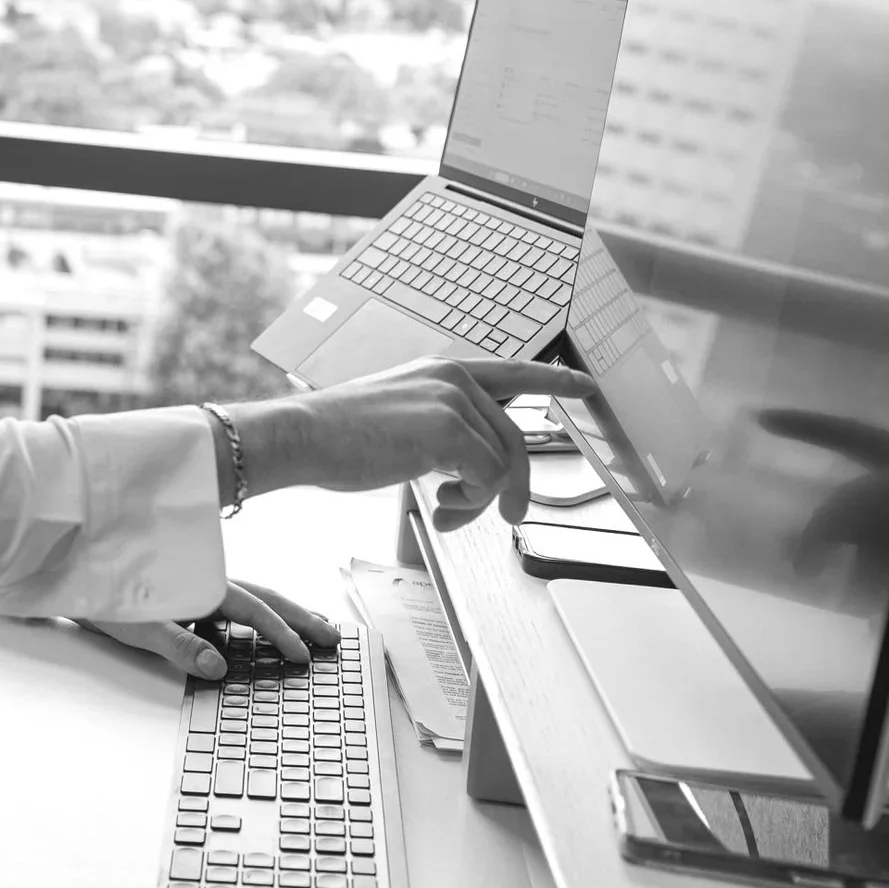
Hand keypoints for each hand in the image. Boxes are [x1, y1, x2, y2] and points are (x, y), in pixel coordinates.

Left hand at [83, 579, 338, 679]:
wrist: (79, 575)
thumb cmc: (106, 601)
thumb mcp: (140, 628)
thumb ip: (180, 647)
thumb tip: (219, 667)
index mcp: (202, 588)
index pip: (254, 611)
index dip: (280, 633)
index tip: (303, 655)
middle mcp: (208, 583)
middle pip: (266, 597)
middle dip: (300, 617)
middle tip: (331, 636)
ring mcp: (201, 587)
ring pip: (254, 597)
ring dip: (285, 613)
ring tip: (313, 626)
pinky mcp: (191, 594)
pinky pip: (235, 603)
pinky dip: (258, 615)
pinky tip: (262, 629)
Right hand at [230, 357, 595, 531]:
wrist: (303, 436)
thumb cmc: (338, 436)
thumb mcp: (398, 418)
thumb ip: (439, 428)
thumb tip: (470, 467)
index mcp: (440, 372)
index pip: (512, 370)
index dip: (553, 378)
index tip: (585, 384)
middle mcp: (452, 378)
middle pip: (514, 437)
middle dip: (516, 485)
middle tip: (510, 517)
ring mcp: (453, 401)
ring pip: (503, 463)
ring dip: (481, 501)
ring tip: (449, 511)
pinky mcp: (449, 430)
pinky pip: (488, 478)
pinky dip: (471, 503)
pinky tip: (440, 505)